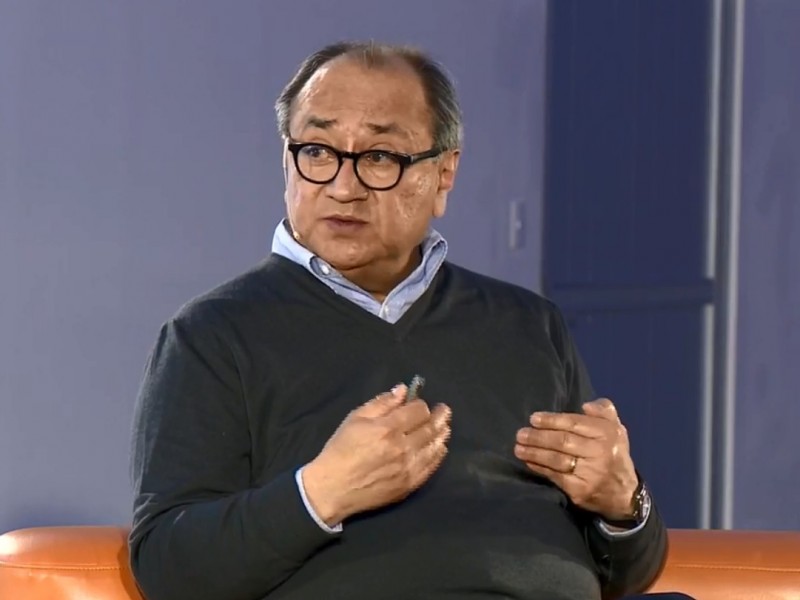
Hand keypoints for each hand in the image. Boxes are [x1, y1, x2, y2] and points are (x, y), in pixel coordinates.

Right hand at [302, 384, 451, 525]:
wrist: (333, 488)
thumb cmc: (341, 450)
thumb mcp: (355, 419)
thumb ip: (381, 403)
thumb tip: (403, 390)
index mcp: (387, 428)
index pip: (418, 411)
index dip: (421, 404)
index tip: (419, 404)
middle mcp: (402, 447)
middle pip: (430, 428)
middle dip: (439, 416)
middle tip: (444, 410)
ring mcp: (408, 468)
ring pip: (434, 447)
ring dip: (442, 434)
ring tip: (445, 427)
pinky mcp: (410, 485)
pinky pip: (431, 467)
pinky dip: (438, 455)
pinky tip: (439, 448)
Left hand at [514, 398, 637, 519]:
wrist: (624, 494)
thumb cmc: (613, 454)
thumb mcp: (616, 429)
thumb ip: (604, 411)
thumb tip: (585, 405)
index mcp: (608, 433)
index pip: (575, 423)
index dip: (552, 420)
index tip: (533, 419)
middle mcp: (601, 452)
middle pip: (563, 441)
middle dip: (538, 437)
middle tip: (520, 434)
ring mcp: (591, 473)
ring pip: (557, 459)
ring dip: (534, 453)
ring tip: (518, 448)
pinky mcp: (581, 490)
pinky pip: (555, 476)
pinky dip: (540, 468)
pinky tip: (529, 462)